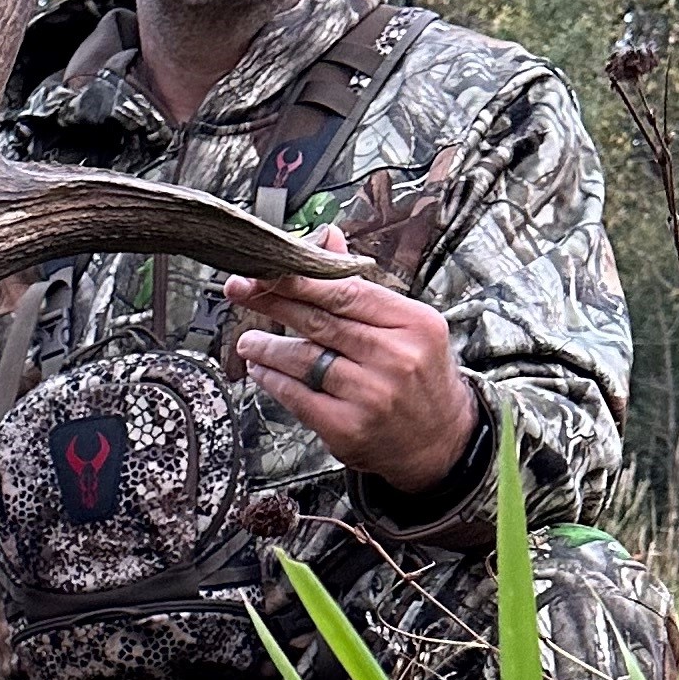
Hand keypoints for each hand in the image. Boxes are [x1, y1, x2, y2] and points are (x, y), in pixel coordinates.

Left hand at [224, 228, 479, 491]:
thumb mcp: (408, 327)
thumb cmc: (419, 377)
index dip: (300, 280)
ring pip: (304, 359)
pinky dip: (272, 379)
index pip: (347, 292)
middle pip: (321, 321)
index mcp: (414, 323)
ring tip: (248, 341)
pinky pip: (297, 396)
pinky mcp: (348, 427)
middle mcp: (395, 357)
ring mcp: (371, 394)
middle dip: (273, 303)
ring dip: (267, 346)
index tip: (265, 269)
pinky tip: (260, 370)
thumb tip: (328, 237)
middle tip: (240, 291)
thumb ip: (363, 286)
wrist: (438, 441)